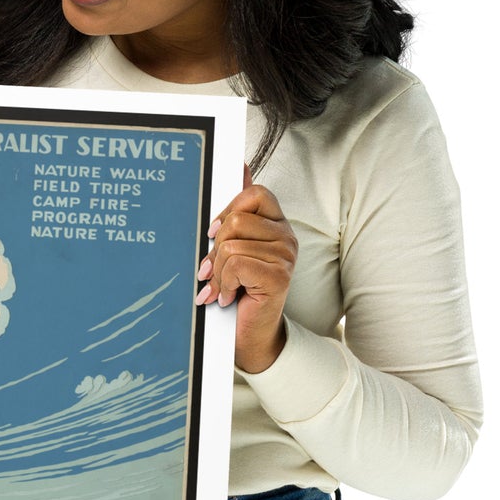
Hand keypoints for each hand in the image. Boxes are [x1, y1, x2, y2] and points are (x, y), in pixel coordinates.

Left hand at [194, 164, 296, 372]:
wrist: (249, 334)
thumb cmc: (239, 289)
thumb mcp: (234, 247)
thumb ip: (238, 210)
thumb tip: (240, 166)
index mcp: (276, 224)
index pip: (254, 193)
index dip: (227, 210)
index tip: (213, 234)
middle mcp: (286, 236)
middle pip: (238, 220)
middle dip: (216, 248)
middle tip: (212, 270)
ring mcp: (286, 256)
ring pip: (232, 245)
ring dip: (218, 272)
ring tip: (221, 287)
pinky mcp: (279, 276)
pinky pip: (236, 264)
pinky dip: (224, 283)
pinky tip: (228, 296)